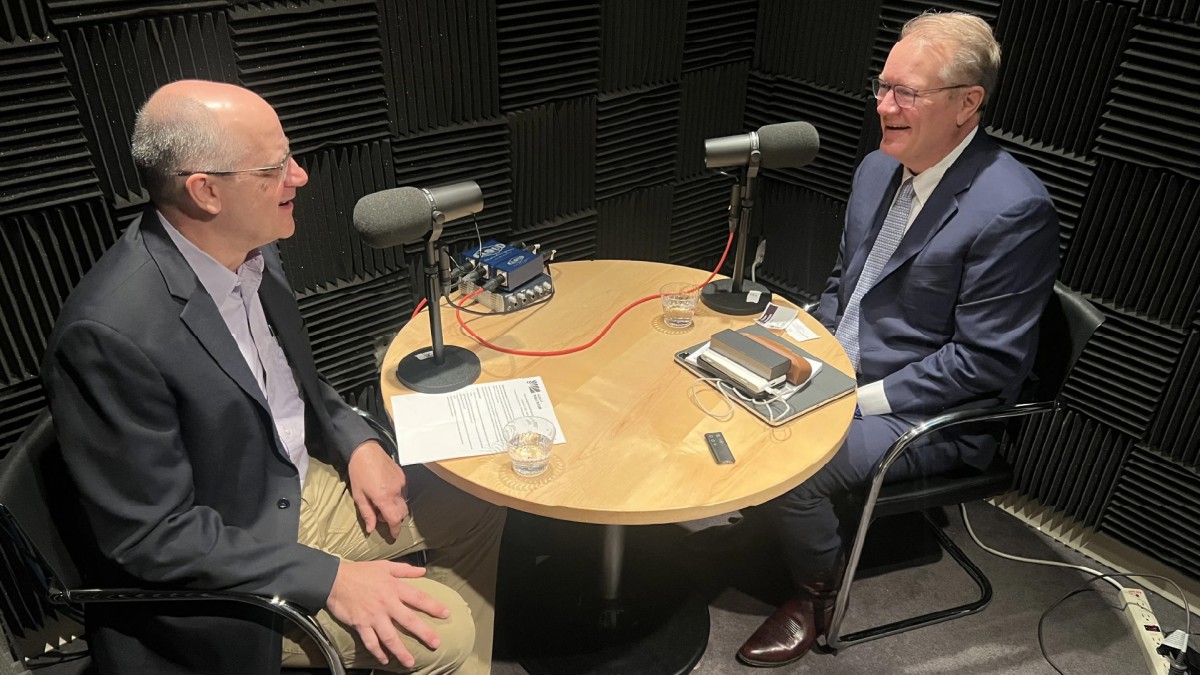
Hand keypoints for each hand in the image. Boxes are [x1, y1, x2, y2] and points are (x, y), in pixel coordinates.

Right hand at [325, 559, 448, 667]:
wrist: (334, 579)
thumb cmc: (361, 572)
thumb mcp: (385, 566)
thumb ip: (405, 570)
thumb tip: (423, 572)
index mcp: (394, 588)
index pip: (418, 598)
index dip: (433, 606)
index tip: (446, 614)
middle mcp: (386, 603)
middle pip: (409, 621)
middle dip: (424, 633)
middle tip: (436, 644)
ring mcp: (373, 616)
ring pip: (390, 637)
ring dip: (400, 651)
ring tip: (410, 662)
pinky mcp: (360, 624)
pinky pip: (370, 642)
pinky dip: (378, 652)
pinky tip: (385, 660)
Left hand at [347, 440, 408, 537]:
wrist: (366, 451)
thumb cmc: (359, 472)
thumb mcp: (359, 495)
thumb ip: (367, 513)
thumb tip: (371, 528)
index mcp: (384, 497)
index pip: (395, 519)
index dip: (395, 530)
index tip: (393, 536)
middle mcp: (396, 491)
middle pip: (403, 513)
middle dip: (395, 519)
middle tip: (381, 517)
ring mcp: (401, 483)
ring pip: (404, 503)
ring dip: (396, 508)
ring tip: (382, 503)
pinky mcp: (403, 477)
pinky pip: (403, 493)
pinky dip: (397, 498)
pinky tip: (386, 492)